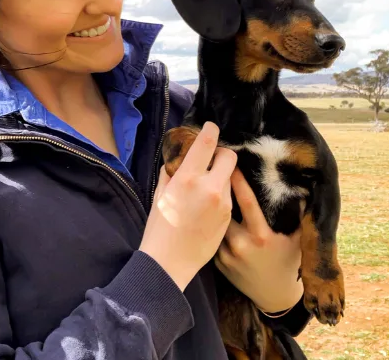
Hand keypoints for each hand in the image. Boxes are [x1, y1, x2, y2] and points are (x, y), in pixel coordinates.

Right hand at [140, 122, 237, 290]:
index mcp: (188, 177)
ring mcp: (223, 202)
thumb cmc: (159, 227)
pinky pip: (229, 195)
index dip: (211, 130)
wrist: (170, 262)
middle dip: (221, 154)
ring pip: (229, 177)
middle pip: (228, 156)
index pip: (207, 142)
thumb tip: (178, 158)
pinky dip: (221, 193)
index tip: (211, 127)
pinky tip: (208, 205)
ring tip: (205, 189)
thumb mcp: (160, 194)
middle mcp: (210, 186)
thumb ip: (171, 172)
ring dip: (220, 176)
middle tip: (211, 160)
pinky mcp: (229, 216)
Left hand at [215, 168, 303, 313]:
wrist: (273, 295)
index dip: (238, 181)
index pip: (247, 202)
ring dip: (211, 207)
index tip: (231, 163)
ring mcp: (227, 255)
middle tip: (212, 169)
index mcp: (262, 236)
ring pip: (214, 222)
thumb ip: (299, 213)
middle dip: (219, 190)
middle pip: (224, 209)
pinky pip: (211, 237)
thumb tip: (303, 185)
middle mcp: (242, 245)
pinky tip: (205, 212)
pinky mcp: (217, 263)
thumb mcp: (297, 238)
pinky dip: (209, 225)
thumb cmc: (287, 260)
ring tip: (206, 188)